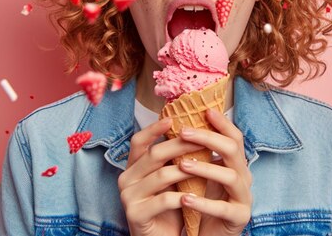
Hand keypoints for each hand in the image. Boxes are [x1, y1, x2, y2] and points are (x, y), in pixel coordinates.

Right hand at [118, 117, 206, 235]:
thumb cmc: (168, 207)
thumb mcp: (170, 180)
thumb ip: (174, 159)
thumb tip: (195, 131)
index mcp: (133, 166)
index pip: (138, 141)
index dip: (154, 129)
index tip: (173, 118)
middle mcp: (126, 178)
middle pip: (154, 154)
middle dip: (180, 146)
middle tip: (203, 140)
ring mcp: (128, 196)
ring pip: (161, 176)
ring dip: (186, 171)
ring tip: (205, 167)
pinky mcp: (135, 214)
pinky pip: (163, 200)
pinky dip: (181, 197)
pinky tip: (195, 196)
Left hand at [178, 108, 252, 235]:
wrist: (211, 235)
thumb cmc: (205, 202)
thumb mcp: (204, 175)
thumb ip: (201, 154)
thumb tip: (185, 125)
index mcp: (237, 165)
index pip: (234, 138)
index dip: (222, 123)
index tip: (205, 110)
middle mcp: (244, 178)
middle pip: (233, 150)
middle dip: (208, 138)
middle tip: (184, 132)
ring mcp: (244, 198)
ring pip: (230, 176)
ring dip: (205, 168)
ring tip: (181, 165)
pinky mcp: (239, 218)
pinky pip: (223, 208)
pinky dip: (203, 202)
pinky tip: (185, 199)